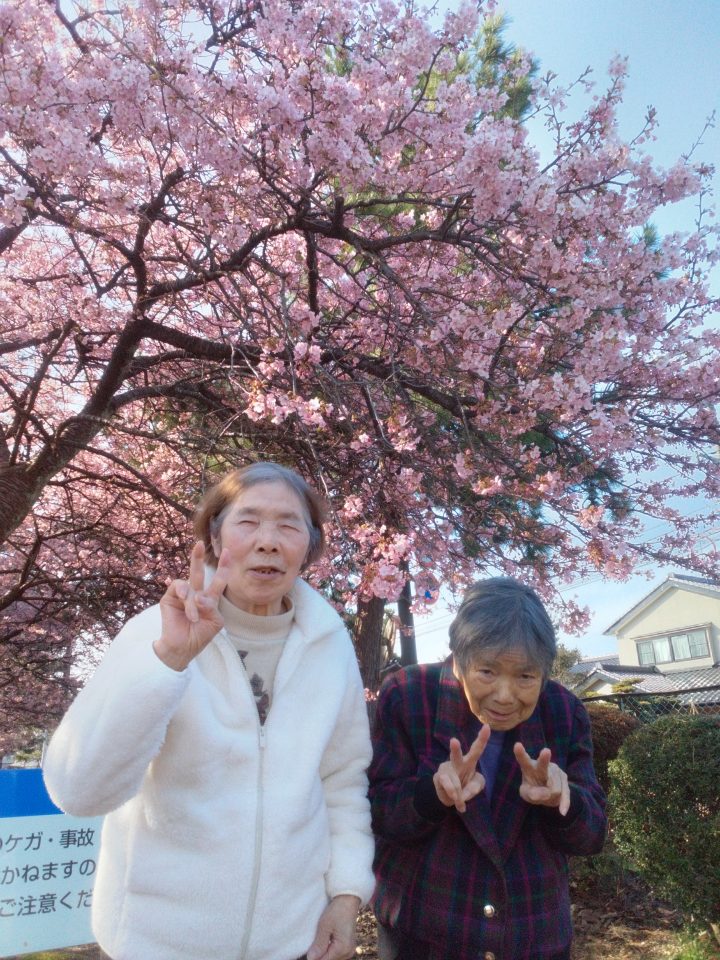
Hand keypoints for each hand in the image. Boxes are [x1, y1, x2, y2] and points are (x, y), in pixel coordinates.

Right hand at [153, 542, 230, 671]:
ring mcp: (181, 595)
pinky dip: (184, 596)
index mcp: (209, 599)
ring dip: (194, 602)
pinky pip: (179, 587)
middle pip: (197, 572)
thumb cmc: (200, 636)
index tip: (228, 552)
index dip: (223, 567)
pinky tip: (186, 603)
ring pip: (190, 584)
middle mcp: (195, 593)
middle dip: (198, 557)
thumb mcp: (214, 622)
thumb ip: (211, 606)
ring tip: (194, 617)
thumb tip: (199, 596)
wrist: (183, 648)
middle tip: (200, 543)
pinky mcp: (169, 598)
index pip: (217, 580)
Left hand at [306, 895, 359, 959]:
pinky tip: (325, 940)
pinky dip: (329, 949)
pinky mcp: (348, 946)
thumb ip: (319, 944)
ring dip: (324, 952)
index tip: (308, 949)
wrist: (348, 899)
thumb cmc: (337, 910)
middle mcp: (348, 952)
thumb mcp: (325, 926)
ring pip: (332, 957)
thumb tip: (310, 959)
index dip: (314, 957)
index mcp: (343, 948)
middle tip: (314, 942)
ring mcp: (350, 950)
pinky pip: (336, 953)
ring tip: (320, 939)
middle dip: (319, 955)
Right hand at [433, 724, 490, 812]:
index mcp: (469, 761)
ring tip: (459, 800)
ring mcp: (446, 769)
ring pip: (452, 778)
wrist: (448, 796)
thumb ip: (476, 786)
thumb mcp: (475, 785)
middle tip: (454, 741)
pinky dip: (454, 795)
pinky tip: (455, 799)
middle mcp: (457, 762)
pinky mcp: (438, 777)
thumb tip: (466, 792)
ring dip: (458, 792)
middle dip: (455, 749)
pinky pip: (448, 787)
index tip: (487, 726)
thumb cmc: (465, 785)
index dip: (482, 738)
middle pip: (456, 755)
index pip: (477, 749)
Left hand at [513, 742, 570, 814]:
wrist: (547, 792)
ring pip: (554, 789)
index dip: (520, 753)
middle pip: (543, 765)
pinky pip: (565, 794)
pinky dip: (563, 803)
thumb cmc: (532, 789)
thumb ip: (531, 794)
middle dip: (544, 759)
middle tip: (546, 751)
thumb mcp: (526, 794)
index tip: (517, 745)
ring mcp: (555, 771)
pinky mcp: (564, 779)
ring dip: (549, 796)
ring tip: (546, 794)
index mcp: (529, 767)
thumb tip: (543, 794)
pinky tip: (562, 811)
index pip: (523, 760)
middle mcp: (542, 766)